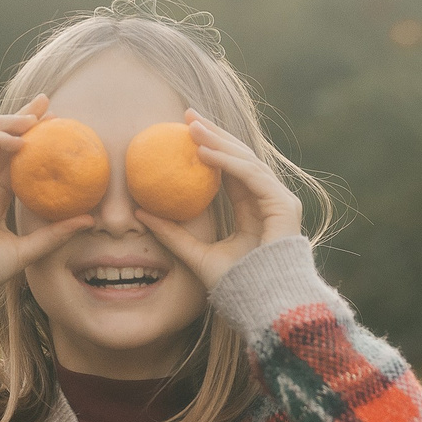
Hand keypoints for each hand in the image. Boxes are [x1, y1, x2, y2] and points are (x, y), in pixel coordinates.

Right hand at [0, 97, 95, 300]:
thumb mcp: (27, 250)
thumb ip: (54, 234)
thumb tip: (90, 221)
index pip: (14, 157)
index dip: (34, 138)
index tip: (60, 124)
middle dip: (21, 117)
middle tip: (48, 104)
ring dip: (7, 122)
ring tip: (33, 118)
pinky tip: (16, 140)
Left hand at [132, 111, 302, 290]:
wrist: (262, 307)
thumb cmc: (236, 287)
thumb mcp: (195, 255)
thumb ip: (172, 234)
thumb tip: (138, 214)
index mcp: (252, 211)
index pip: (230, 170)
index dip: (209, 147)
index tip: (184, 130)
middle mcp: (267, 202)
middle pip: (239, 158)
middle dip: (213, 134)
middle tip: (187, 115)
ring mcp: (279, 202)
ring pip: (246, 161)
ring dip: (218, 141)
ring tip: (192, 127)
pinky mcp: (283, 206)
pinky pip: (251, 175)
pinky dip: (227, 162)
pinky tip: (203, 151)